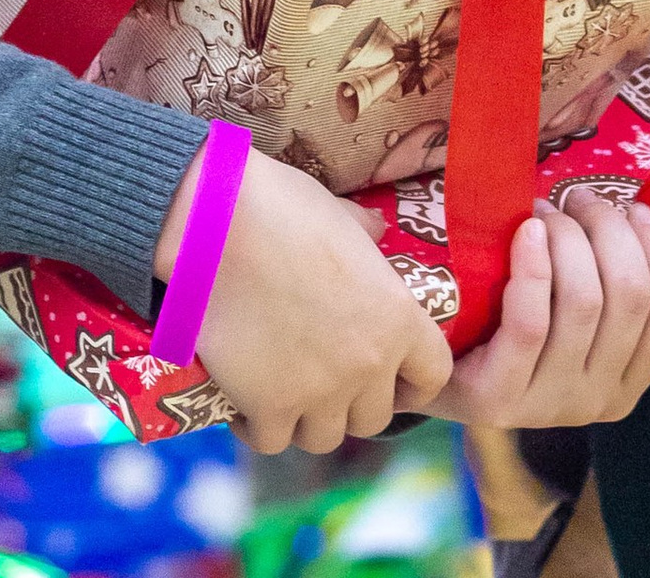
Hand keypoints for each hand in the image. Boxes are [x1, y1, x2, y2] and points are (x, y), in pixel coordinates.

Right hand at [161, 143, 452, 452]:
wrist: (216, 228)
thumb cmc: (281, 208)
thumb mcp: (341, 215)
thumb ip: (365, 234)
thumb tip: (375, 229)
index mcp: (397, 316)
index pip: (433, 376)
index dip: (414, 382)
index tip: (395, 379)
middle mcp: (368, 362)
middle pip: (374, 417)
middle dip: (352, 403)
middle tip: (325, 379)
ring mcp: (321, 390)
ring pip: (325, 437)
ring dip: (307, 419)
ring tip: (285, 393)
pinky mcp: (271, 406)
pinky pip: (274, 440)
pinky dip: (259, 428)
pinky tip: (246, 405)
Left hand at [425, 190, 649, 426]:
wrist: (430, 378)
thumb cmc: (506, 331)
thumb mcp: (569, 321)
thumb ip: (606, 286)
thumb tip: (634, 213)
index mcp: (626, 384)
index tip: (635, 209)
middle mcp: (597, 402)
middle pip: (630, 296)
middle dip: (610, 230)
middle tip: (578, 198)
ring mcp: (549, 405)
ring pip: (584, 301)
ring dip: (569, 237)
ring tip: (544, 211)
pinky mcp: (499, 398)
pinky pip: (531, 321)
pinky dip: (534, 266)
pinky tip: (526, 231)